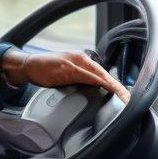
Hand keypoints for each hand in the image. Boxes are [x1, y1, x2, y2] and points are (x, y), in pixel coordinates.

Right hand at [0, 47, 130, 103]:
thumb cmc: (48, 69)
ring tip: (121, 95)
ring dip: (110, 85)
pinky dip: (95, 81)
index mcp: (82, 60)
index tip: (126, 96)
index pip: (102, 74)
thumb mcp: (67, 73)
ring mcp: (72, 63)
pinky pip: (83, 76)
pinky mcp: (64, 68)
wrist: (29, 65)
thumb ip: (81, 79)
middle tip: (128, 98)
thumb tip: (96, 91)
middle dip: (117, 87)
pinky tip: (103, 86)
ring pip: (96, 75)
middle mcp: (79, 59)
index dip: (116, 85)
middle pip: (103, 74)